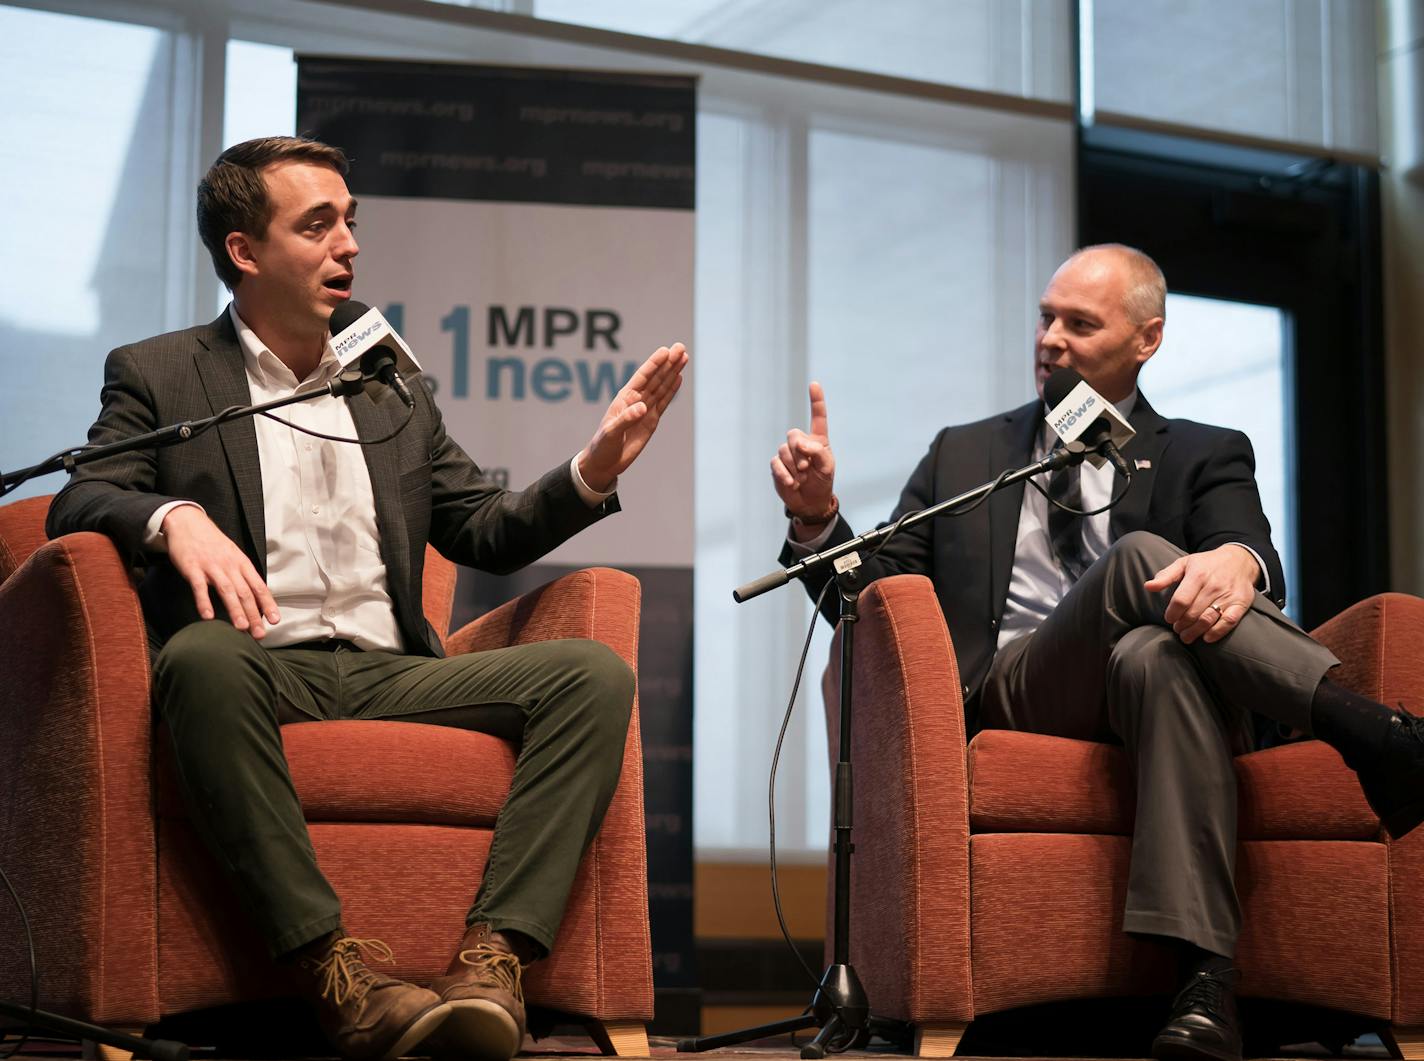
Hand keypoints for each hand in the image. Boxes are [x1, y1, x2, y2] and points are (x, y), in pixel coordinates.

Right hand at [162, 505, 278, 638]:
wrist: (188, 523)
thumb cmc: (212, 543)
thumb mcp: (233, 555)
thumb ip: (242, 576)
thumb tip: (254, 599)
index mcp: (242, 563)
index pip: (259, 586)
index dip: (268, 604)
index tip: (274, 620)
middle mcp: (230, 565)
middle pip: (245, 592)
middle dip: (254, 614)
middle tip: (259, 633)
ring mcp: (211, 566)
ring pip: (227, 590)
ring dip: (235, 610)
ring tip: (241, 628)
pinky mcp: (192, 567)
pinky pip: (199, 587)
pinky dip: (204, 602)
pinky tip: (208, 616)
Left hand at [578, 343, 687, 491]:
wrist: (604, 462)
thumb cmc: (602, 446)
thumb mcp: (611, 433)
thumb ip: (626, 419)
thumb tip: (643, 407)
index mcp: (624, 399)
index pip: (642, 377)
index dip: (654, 364)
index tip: (666, 351)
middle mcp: (636, 400)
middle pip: (656, 378)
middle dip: (668, 363)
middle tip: (681, 348)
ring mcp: (645, 409)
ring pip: (662, 386)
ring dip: (673, 372)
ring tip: (684, 357)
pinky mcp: (651, 420)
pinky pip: (664, 401)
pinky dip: (672, 390)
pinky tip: (679, 378)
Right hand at [770, 382, 835, 538]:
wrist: (809, 502)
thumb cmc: (822, 482)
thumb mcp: (827, 467)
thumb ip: (817, 451)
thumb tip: (800, 442)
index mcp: (818, 440)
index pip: (818, 417)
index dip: (816, 400)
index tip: (814, 384)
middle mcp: (802, 443)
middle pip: (794, 434)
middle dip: (799, 450)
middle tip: (806, 467)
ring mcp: (788, 454)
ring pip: (784, 450)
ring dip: (794, 466)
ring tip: (801, 477)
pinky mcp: (777, 466)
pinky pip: (776, 463)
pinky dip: (783, 474)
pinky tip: (791, 482)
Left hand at [1143, 543, 1259, 644]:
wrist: (1239, 560)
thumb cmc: (1206, 564)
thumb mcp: (1184, 563)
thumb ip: (1165, 576)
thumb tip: (1148, 586)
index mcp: (1197, 575)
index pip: (1181, 600)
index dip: (1172, 613)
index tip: (1169, 619)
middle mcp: (1213, 586)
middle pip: (1193, 613)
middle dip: (1181, 625)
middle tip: (1177, 629)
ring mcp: (1228, 595)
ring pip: (1208, 619)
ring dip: (1194, 632)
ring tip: (1186, 636)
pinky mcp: (1241, 603)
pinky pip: (1229, 622)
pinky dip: (1217, 632)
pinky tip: (1206, 637)